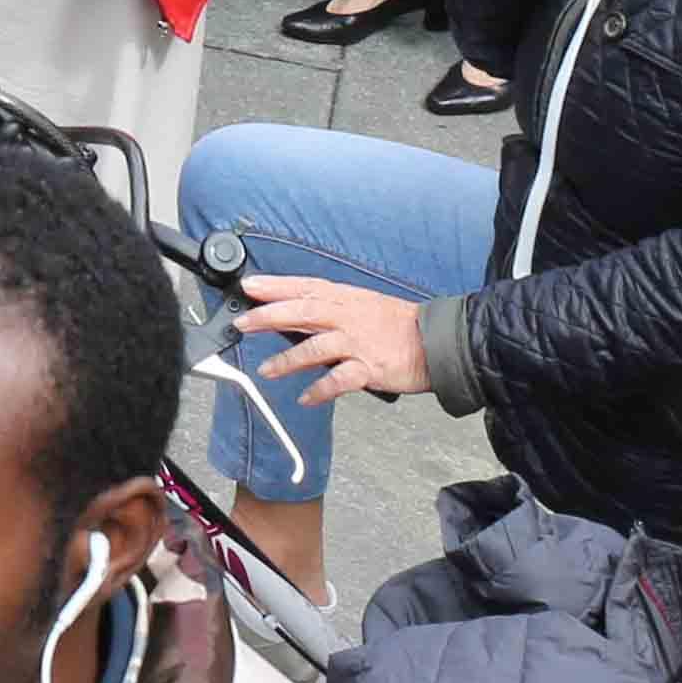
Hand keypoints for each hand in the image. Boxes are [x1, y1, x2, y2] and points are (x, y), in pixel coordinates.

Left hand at [228, 277, 432, 402]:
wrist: (438, 343)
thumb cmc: (401, 325)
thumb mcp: (365, 305)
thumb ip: (333, 309)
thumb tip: (297, 314)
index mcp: (347, 298)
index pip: (305, 287)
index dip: (275, 285)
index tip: (249, 285)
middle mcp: (349, 317)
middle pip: (302, 312)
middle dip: (269, 315)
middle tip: (243, 321)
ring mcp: (359, 342)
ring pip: (315, 347)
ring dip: (287, 359)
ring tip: (265, 370)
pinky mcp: (370, 368)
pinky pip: (339, 380)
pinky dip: (320, 389)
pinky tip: (305, 397)